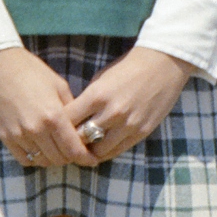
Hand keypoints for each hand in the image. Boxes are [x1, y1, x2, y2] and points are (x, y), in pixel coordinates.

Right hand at [0, 47, 99, 169]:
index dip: (86, 158)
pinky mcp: (5, 137)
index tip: (92, 159)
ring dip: (53, 158)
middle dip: (71, 157)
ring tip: (58, 149)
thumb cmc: (30, 71)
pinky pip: (24, 159)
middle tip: (75, 151)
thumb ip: (72, 110)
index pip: (74, 150)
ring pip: (42, 161)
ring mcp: (18, 135)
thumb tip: (82, 128)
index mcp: (53, 116)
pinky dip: (35, 158)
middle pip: (59, 159)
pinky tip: (40, 149)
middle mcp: (36, 130)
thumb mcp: (59, 86)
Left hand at [63, 46, 194, 163]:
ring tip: (83, 149)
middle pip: (81, 139)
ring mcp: (128, 125)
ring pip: (99, 151)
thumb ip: (87, 100)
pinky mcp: (141, 132)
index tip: (54, 129)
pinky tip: (100, 148)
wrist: (162, 65)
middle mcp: (112, 112)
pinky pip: (118, 151)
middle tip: (65, 145)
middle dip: (71, 142)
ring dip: (89, 151)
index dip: (58, 126)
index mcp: (97, 95)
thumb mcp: (100, 79)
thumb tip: (72, 119)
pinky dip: (106, 151)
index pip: (68, 120)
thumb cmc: (127, 69)